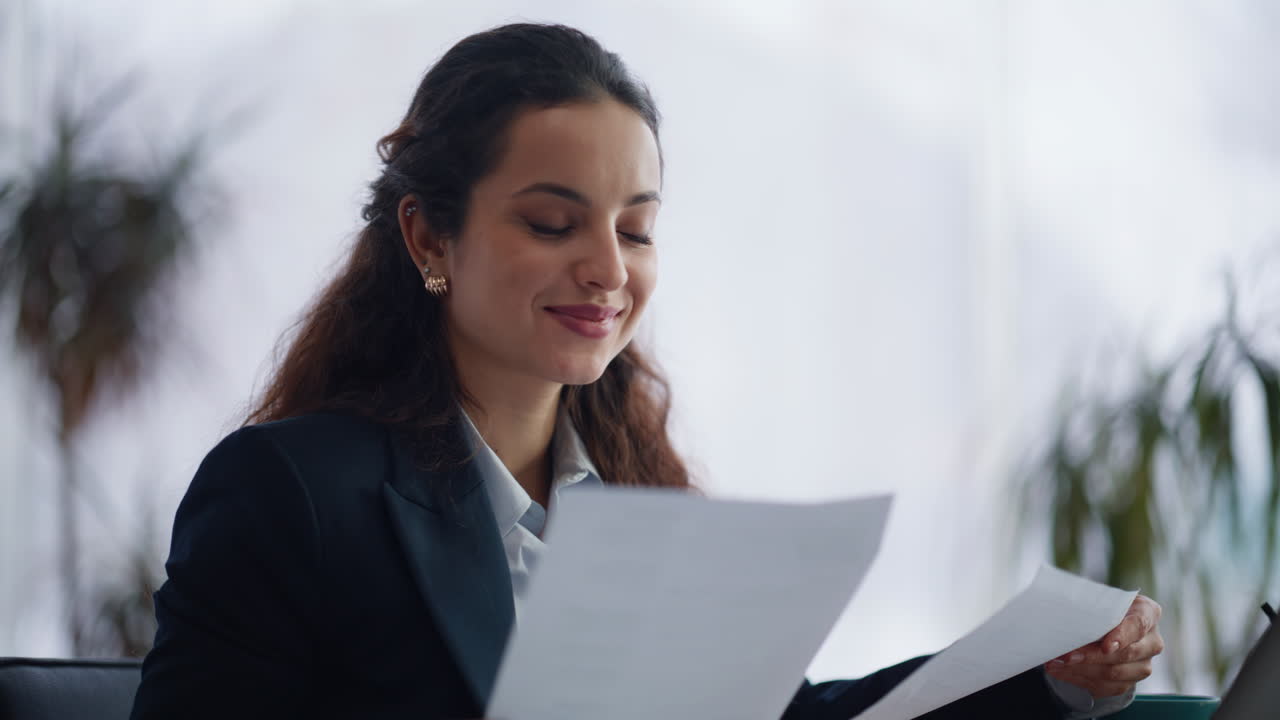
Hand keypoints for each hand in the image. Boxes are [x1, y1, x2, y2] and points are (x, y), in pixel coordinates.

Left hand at [1044, 594, 1163, 697]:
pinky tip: (1061, 671)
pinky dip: (1079, 679)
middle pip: (1125, 654)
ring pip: (1114, 673)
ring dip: (1081, 669)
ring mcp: (1142, 664)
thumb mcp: (1103, 599)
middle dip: (1092, 656)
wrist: (1109, 624)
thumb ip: (1093, 605)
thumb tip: (1064, 611)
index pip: (1138, 625)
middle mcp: (1151, 642)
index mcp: (1148, 613)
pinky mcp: (1129, 681)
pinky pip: (1105, 686)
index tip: (1105, 646)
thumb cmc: (1105, 607)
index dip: (1121, 636)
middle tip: (1066, 655)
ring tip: (1056, 663)